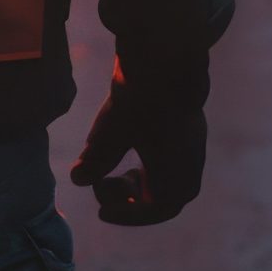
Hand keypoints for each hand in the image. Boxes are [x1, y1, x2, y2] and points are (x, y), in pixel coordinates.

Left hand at [71, 72, 206, 227]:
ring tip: (114, 167)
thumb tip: (78, 179)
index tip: (101, 211)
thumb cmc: (140, 97)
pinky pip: (172, 158)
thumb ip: (96, 159)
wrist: (166, 54)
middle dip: (131, 198)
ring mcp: (193, 144)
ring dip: (140, 180)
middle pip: (164, 197)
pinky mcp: (190, 127)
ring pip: (169, 177)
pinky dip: (150, 162)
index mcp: (176, 172)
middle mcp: (191, 163)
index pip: (157, 209)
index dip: (128, 215)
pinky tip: (128, 143)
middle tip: (103, 186)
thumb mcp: (110, 131)